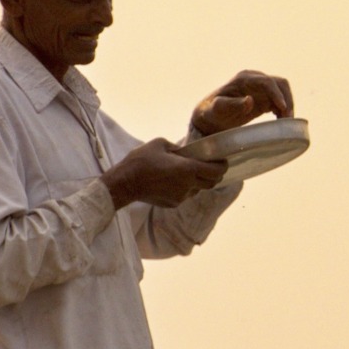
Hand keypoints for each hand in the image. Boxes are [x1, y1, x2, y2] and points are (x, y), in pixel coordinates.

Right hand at [105, 138, 226, 209]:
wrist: (125, 183)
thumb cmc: (141, 160)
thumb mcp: (160, 144)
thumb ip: (177, 148)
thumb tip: (184, 152)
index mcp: (188, 169)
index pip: (216, 171)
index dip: (222, 166)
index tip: (223, 161)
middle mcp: (188, 185)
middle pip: (211, 183)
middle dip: (214, 175)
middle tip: (210, 167)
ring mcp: (181, 197)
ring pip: (198, 190)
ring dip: (197, 181)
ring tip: (186, 172)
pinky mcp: (173, 204)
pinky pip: (185, 195)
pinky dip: (185, 188)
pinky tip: (173, 181)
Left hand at [189, 70, 293, 137]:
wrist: (209, 117)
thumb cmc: (211, 113)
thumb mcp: (218, 110)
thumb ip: (232, 105)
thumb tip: (250, 100)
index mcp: (243, 78)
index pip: (266, 82)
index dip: (277, 94)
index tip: (283, 109)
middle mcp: (254, 79)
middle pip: (279, 83)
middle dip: (287, 99)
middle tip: (288, 119)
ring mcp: (260, 88)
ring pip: (282, 91)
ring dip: (288, 105)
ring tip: (286, 122)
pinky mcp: (263, 98)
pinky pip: (280, 100)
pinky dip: (284, 109)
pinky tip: (282, 121)